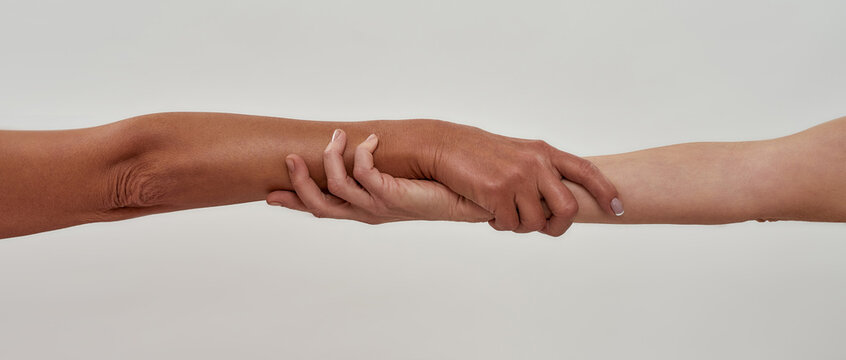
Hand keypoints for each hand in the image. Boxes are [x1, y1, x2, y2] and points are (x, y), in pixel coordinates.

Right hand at [266, 129, 492, 223]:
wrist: (463, 197)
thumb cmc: (433, 186)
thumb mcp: (395, 177)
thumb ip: (372, 168)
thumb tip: (357, 146)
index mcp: (363, 209)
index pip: (321, 209)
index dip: (294, 203)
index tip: (270, 195)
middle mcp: (367, 211)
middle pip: (319, 206)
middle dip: (300, 183)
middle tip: (291, 157)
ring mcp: (379, 206)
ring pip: (336, 187)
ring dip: (332, 156)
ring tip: (339, 136)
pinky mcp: (393, 196)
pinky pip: (364, 173)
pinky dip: (362, 152)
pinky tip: (372, 140)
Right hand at [427, 121, 622, 235]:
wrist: (446, 146)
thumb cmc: (482, 155)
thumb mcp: (520, 155)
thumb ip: (542, 173)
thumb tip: (561, 207)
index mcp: (544, 152)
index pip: (586, 171)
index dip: (606, 191)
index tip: (617, 209)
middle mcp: (536, 163)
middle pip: (568, 208)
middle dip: (557, 226)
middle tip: (543, 228)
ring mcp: (517, 177)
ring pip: (536, 222)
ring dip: (521, 226)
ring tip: (505, 213)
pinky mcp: (497, 191)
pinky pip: (510, 225)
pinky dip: (500, 225)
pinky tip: (489, 211)